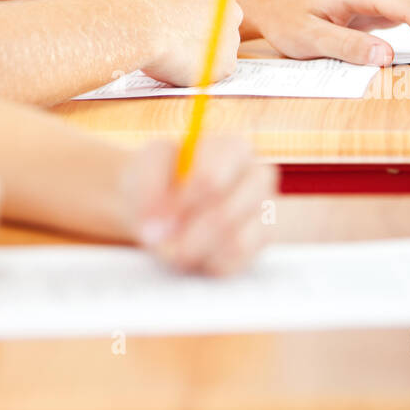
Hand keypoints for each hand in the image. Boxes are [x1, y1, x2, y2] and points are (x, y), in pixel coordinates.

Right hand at [113, 0, 241, 86]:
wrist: (140, 25)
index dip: (194, 11)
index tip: (178, 20)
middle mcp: (233, 9)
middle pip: (222, 24)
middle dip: (203, 32)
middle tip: (178, 40)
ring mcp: (232, 38)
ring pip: (218, 50)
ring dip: (200, 54)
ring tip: (173, 55)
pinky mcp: (227, 65)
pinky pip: (215, 72)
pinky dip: (199, 73)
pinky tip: (179, 67)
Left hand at [120, 137, 277, 275]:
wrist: (165, 203)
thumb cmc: (159, 178)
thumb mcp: (145, 167)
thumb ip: (149, 185)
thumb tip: (157, 222)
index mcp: (232, 147)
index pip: (213, 178)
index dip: (183, 202)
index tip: (158, 219)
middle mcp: (256, 175)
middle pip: (226, 214)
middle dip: (187, 234)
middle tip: (160, 242)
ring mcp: (263, 210)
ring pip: (235, 241)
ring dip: (196, 250)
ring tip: (173, 247)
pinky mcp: (261, 241)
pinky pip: (238, 261)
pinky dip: (210, 262)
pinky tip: (195, 254)